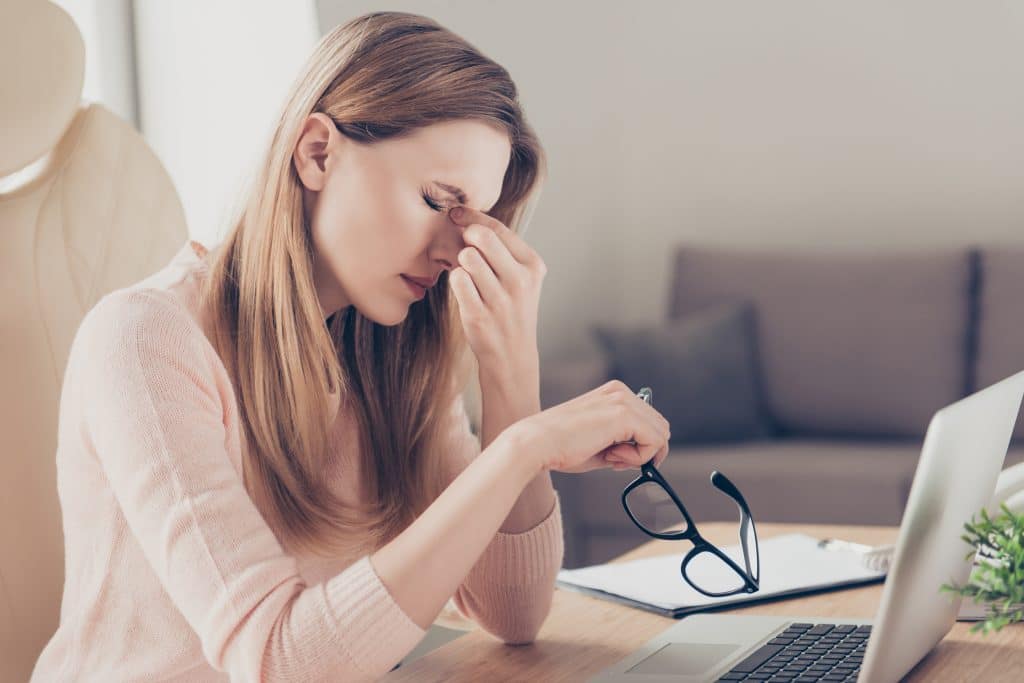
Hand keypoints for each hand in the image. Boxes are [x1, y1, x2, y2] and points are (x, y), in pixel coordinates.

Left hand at [446, 206, 545, 373]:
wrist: (512, 355)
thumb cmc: (510, 309)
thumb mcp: (520, 278)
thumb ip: (501, 250)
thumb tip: (466, 219)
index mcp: (532, 265)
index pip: (498, 228)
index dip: (472, 216)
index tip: (455, 213)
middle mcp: (520, 280)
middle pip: (482, 237)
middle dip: (466, 238)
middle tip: (462, 248)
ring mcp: (500, 299)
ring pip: (467, 257)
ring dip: (460, 262)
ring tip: (468, 275)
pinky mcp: (479, 314)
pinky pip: (457, 279)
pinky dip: (456, 281)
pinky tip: (464, 290)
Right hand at [504, 380, 671, 474]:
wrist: (536, 444)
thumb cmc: (560, 447)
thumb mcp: (599, 441)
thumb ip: (623, 443)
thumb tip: (648, 456)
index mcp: (613, 393)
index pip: (648, 419)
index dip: (640, 445)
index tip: (617, 457)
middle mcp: (620, 392)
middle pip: (660, 425)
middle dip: (645, 450)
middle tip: (616, 461)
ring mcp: (623, 401)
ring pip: (661, 434)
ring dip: (641, 455)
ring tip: (612, 459)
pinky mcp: (624, 415)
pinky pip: (654, 442)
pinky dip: (639, 458)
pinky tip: (613, 458)